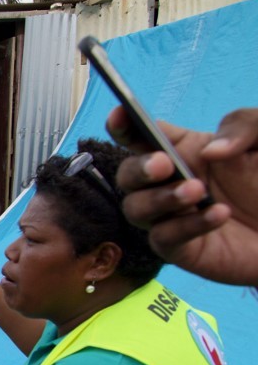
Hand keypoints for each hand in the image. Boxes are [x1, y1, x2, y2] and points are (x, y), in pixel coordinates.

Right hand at [107, 106, 257, 284]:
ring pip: (135, 208)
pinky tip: (219, 214)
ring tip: (197, 191)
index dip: (123, 125)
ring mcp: (170, 218)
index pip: (140, 136)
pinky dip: (187, 226)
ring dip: (159, 199)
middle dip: (137, 169)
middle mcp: (168, 184)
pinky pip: (163, 239)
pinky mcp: (181, 250)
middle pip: (127, 174)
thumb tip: (209, 151)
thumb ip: (243, 127)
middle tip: (163, 164)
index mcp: (181, 150)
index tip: (119, 114)